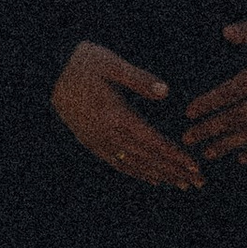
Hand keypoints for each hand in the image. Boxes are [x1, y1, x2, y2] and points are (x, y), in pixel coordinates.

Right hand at [51, 41, 202, 189]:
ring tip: (180, 184)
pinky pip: (117, 163)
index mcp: (116, 116)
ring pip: (133, 165)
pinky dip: (136, 172)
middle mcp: (108, 135)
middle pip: (147, 159)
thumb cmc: (83, 63)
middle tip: (198, 183)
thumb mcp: (112, 64)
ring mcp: (98, 141)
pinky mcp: (90, 141)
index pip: (153, 142)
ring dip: (159, 175)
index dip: (175, 157)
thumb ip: (139, 79)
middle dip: (175, 172)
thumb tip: (166, 92)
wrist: (48, 72)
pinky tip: (150, 177)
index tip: (195, 168)